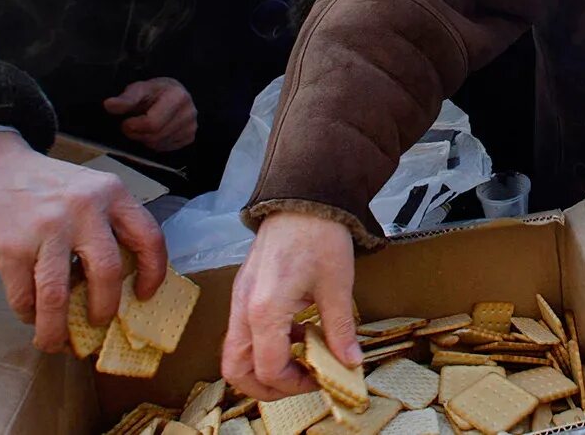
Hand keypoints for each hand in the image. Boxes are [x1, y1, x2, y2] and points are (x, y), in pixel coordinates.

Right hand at [0, 131, 167, 352]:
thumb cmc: (43, 186)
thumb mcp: (87, 190)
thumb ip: (105, 226)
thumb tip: (118, 287)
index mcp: (111, 193)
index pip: (148, 237)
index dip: (153, 273)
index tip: (144, 295)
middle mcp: (83, 208)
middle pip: (108, 273)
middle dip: (104, 309)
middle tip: (99, 321)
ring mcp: (46, 228)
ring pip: (58, 296)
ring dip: (57, 329)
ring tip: (57, 340)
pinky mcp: (11, 247)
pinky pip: (24, 296)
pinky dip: (28, 313)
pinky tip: (30, 313)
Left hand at [104, 78, 197, 151]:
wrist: (173, 94)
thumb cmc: (155, 91)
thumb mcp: (139, 89)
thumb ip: (125, 99)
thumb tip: (109, 105)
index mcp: (177, 97)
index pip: (152, 123)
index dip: (133, 126)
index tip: (126, 121)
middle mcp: (189, 113)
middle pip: (155, 136)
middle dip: (137, 134)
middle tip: (130, 126)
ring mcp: (191, 126)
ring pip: (159, 145)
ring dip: (144, 139)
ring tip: (142, 127)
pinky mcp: (190, 137)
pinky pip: (165, 149)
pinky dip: (155, 143)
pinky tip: (154, 131)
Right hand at [222, 212, 359, 399]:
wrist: (303, 197)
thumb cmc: (319, 235)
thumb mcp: (338, 286)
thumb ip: (340, 330)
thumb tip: (350, 362)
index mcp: (265, 310)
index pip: (269, 369)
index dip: (294, 384)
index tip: (320, 379)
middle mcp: (244, 308)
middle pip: (235, 370)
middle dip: (265, 388)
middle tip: (300, 383)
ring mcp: (239, 298)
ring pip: (234, 353)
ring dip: (262, 366)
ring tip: (300, 358)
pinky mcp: (243, 291)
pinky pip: (242, 331)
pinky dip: (263, 344)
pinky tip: (296, 332)